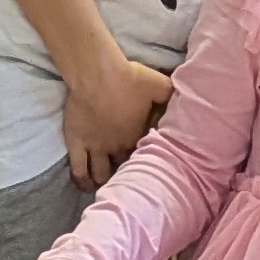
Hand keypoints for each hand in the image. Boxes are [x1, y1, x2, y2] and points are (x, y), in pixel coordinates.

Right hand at [59, 56, 175, 187]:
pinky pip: (78, 169)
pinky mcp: (76, 143)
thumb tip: (183, 97)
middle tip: (127, 174)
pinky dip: (82, 179)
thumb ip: (171, 94)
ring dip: (104, 179)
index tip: (147, 160)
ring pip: (100, 174)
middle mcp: (117, 147)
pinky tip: (85, 185)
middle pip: (124, 167)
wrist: (96, 75)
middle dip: (126, 172)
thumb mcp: (159, 85)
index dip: (146, 158)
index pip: (146, 155)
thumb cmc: (129, 79)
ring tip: (106, 184)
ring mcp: (95, 147)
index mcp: (138, 136)